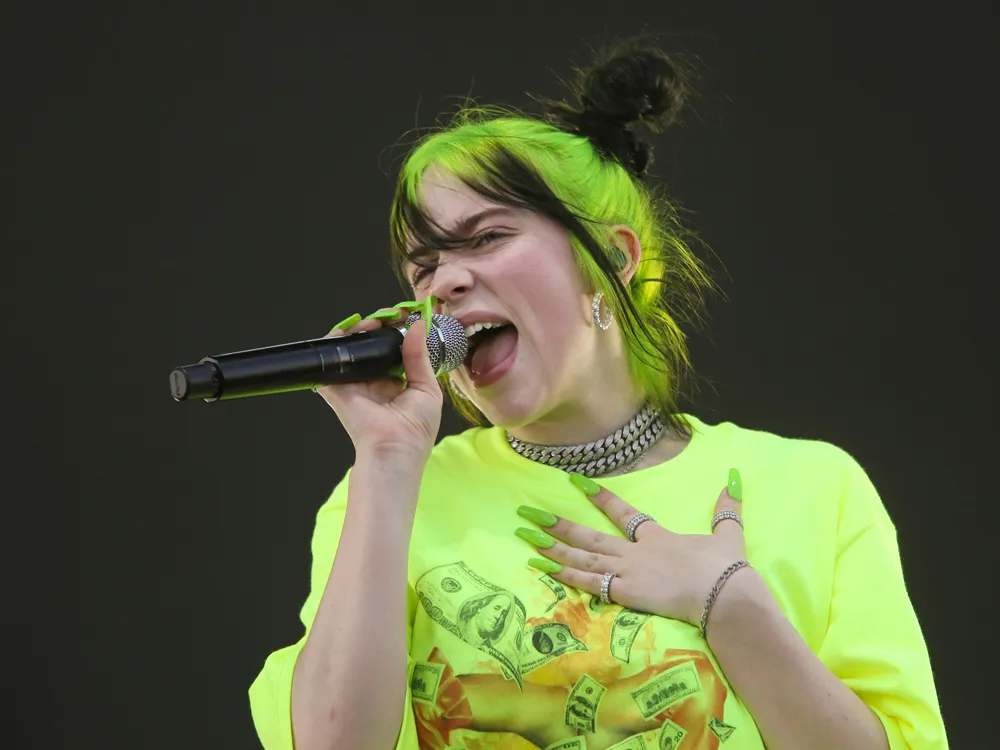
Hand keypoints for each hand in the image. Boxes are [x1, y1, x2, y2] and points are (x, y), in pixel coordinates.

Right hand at [315, 300, 442, 461]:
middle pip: (371, 345)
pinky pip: (330, 360)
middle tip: (387, 317)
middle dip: (378, 327)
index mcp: (396, 383)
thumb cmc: (416, 428)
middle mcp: (373, 381)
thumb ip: (419, 356)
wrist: (394, 449)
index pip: (393, 349)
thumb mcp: (427, 388)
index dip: (396, 331)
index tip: (403, 315)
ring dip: (359, 331)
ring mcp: (354, 383)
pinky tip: (347, 331)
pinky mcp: (336, 387)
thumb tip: (419, 326)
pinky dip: (334, 342)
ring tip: (371, 323)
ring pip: (352, 348)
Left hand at [518, 470, 746, 626]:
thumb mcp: (728, 536)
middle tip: (530, 513)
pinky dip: (564, 573)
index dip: (600, 497)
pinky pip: (588, 582)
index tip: (575, 482)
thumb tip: (733, 479)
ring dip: (553, 546)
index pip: (624, 513)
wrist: (726, 594)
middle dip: (559, 524)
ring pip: (583, 557)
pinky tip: (542, 567)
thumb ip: (727, 510)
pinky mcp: (626, 593)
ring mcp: (628, 571)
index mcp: (658, 537)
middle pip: (591, 535)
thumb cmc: (726, 569)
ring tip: (527, 536)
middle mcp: (636, 551)